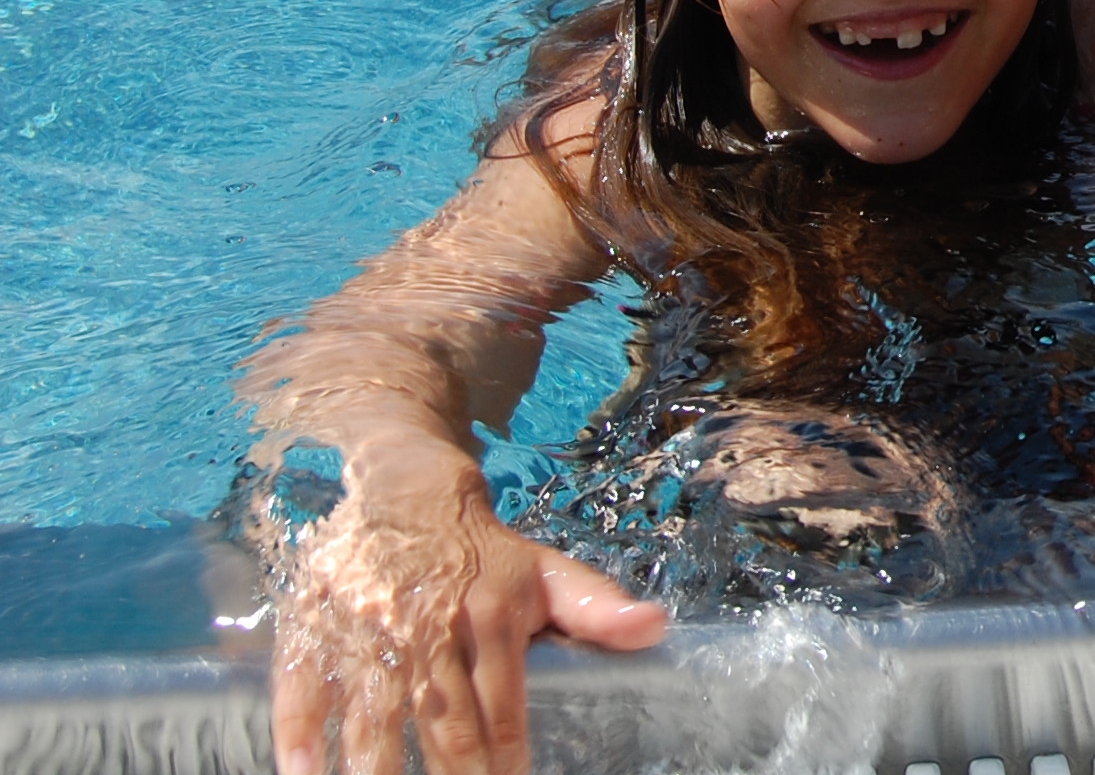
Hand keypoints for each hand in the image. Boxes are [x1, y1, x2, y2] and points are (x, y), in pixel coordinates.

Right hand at [269, 462, 667, 774]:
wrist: (407, 486)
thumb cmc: (484, 552)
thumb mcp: (545, 572)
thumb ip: (597, 608)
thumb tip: (655, 629)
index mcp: (492, 615)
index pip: (500, 712)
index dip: (502, 766)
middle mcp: (429, 623)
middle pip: (439, 721)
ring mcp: (366, 626)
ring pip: (370, 713)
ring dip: (373, 769)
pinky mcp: (312, 624)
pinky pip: (302, 689)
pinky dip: (300, 737)